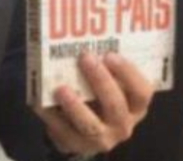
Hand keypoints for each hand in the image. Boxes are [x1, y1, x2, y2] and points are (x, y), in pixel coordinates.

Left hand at [35, 53, 152, 155]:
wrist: (87, 128)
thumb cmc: (102, 94)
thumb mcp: (113, 82)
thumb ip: (107, 66)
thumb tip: (88, 35)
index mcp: (136, 106)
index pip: (142, 92)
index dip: (128, 74)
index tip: (110, 54)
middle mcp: (123, 124)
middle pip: (115, 106)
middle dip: (100, 81)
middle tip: (84, 58)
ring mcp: (102, 139)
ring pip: (90, 126)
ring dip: (75, 106)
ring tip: (60, 88)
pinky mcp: (78, 145)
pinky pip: (64, 133)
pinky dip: (52, 117)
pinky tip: (41, 102)